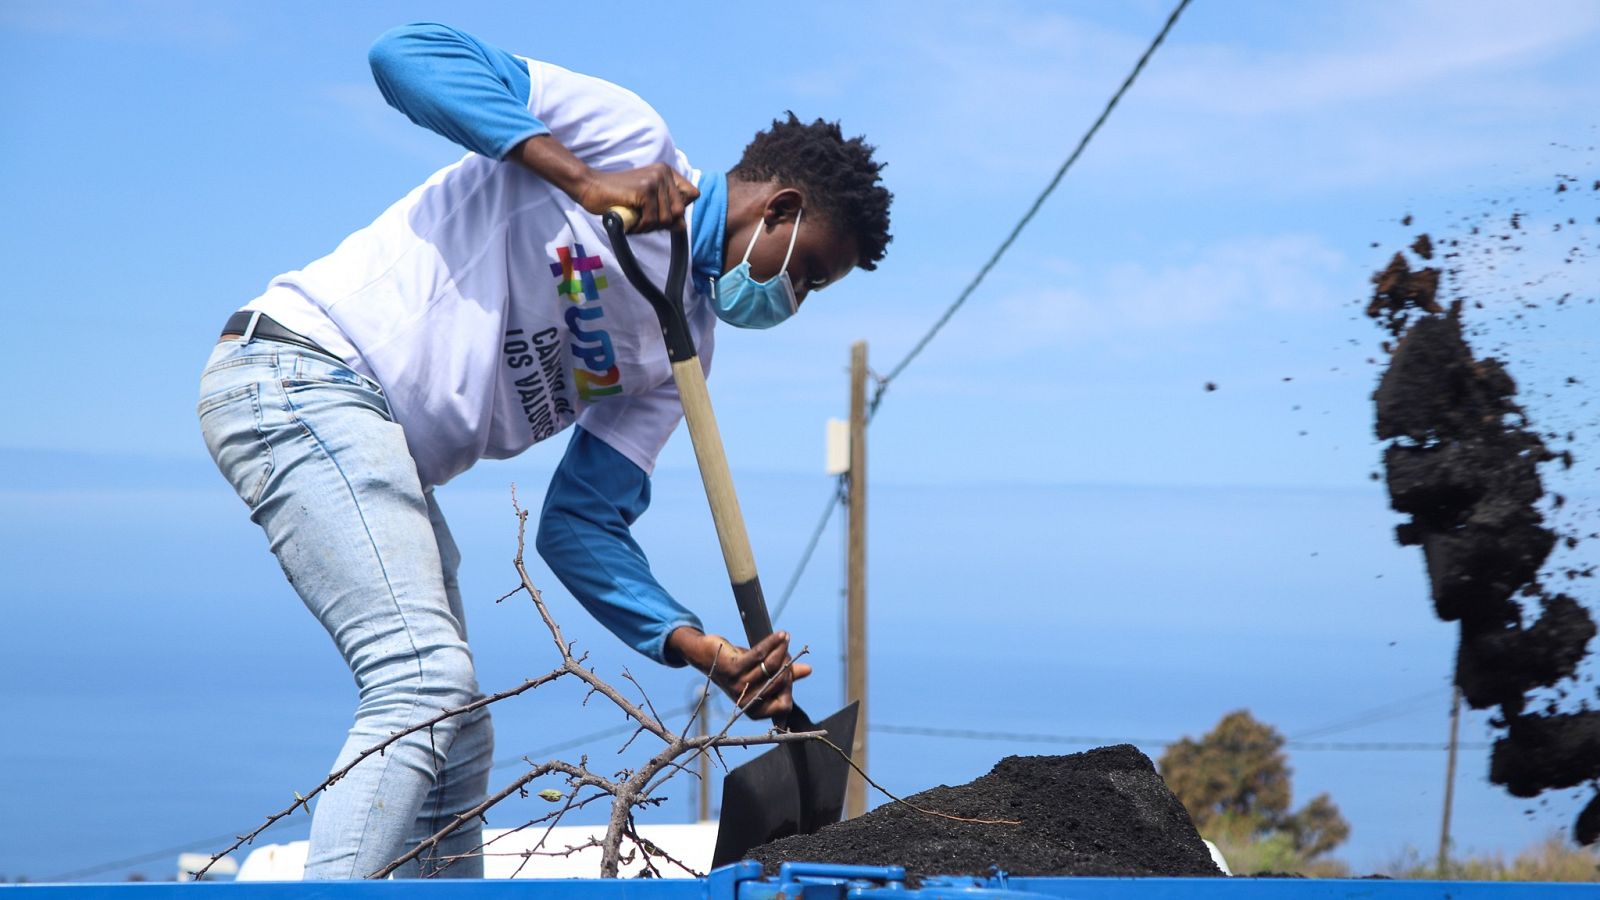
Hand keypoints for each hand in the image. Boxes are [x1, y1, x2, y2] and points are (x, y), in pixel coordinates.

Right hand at [515, 135, 697, 232]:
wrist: (590, 188)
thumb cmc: (617, 198)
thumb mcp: (647, 206)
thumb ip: (666, 213)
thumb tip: (682, 226)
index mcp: (667, 172)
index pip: (692, 195)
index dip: (677, 210)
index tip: (658, 210)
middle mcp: (664, 172)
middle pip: (680, 211)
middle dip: (661, 222)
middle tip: (642, 218)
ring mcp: (655, 179)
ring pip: (666, 219)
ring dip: (649, 226)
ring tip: (634, 217)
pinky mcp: (644, 189)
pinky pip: (652, 220)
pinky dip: (639, 227)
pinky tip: (629, 219)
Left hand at [667, 627, 811, 720]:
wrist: (705, 656)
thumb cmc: (736, 668)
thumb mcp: (761, 674)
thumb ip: (783, 674)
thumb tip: (808, 670)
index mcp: (754, 710)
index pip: (784, 706)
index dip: (790, 689)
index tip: (790, 672)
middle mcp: (746, 702)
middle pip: (781, 683)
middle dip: (787, 664)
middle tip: (786, 651)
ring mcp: (739, 685)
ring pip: (772, 666)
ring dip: (782, 649)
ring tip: (785, 638)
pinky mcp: (733, 668)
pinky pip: (760, 654)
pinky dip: (773, 642)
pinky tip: (782, 635)